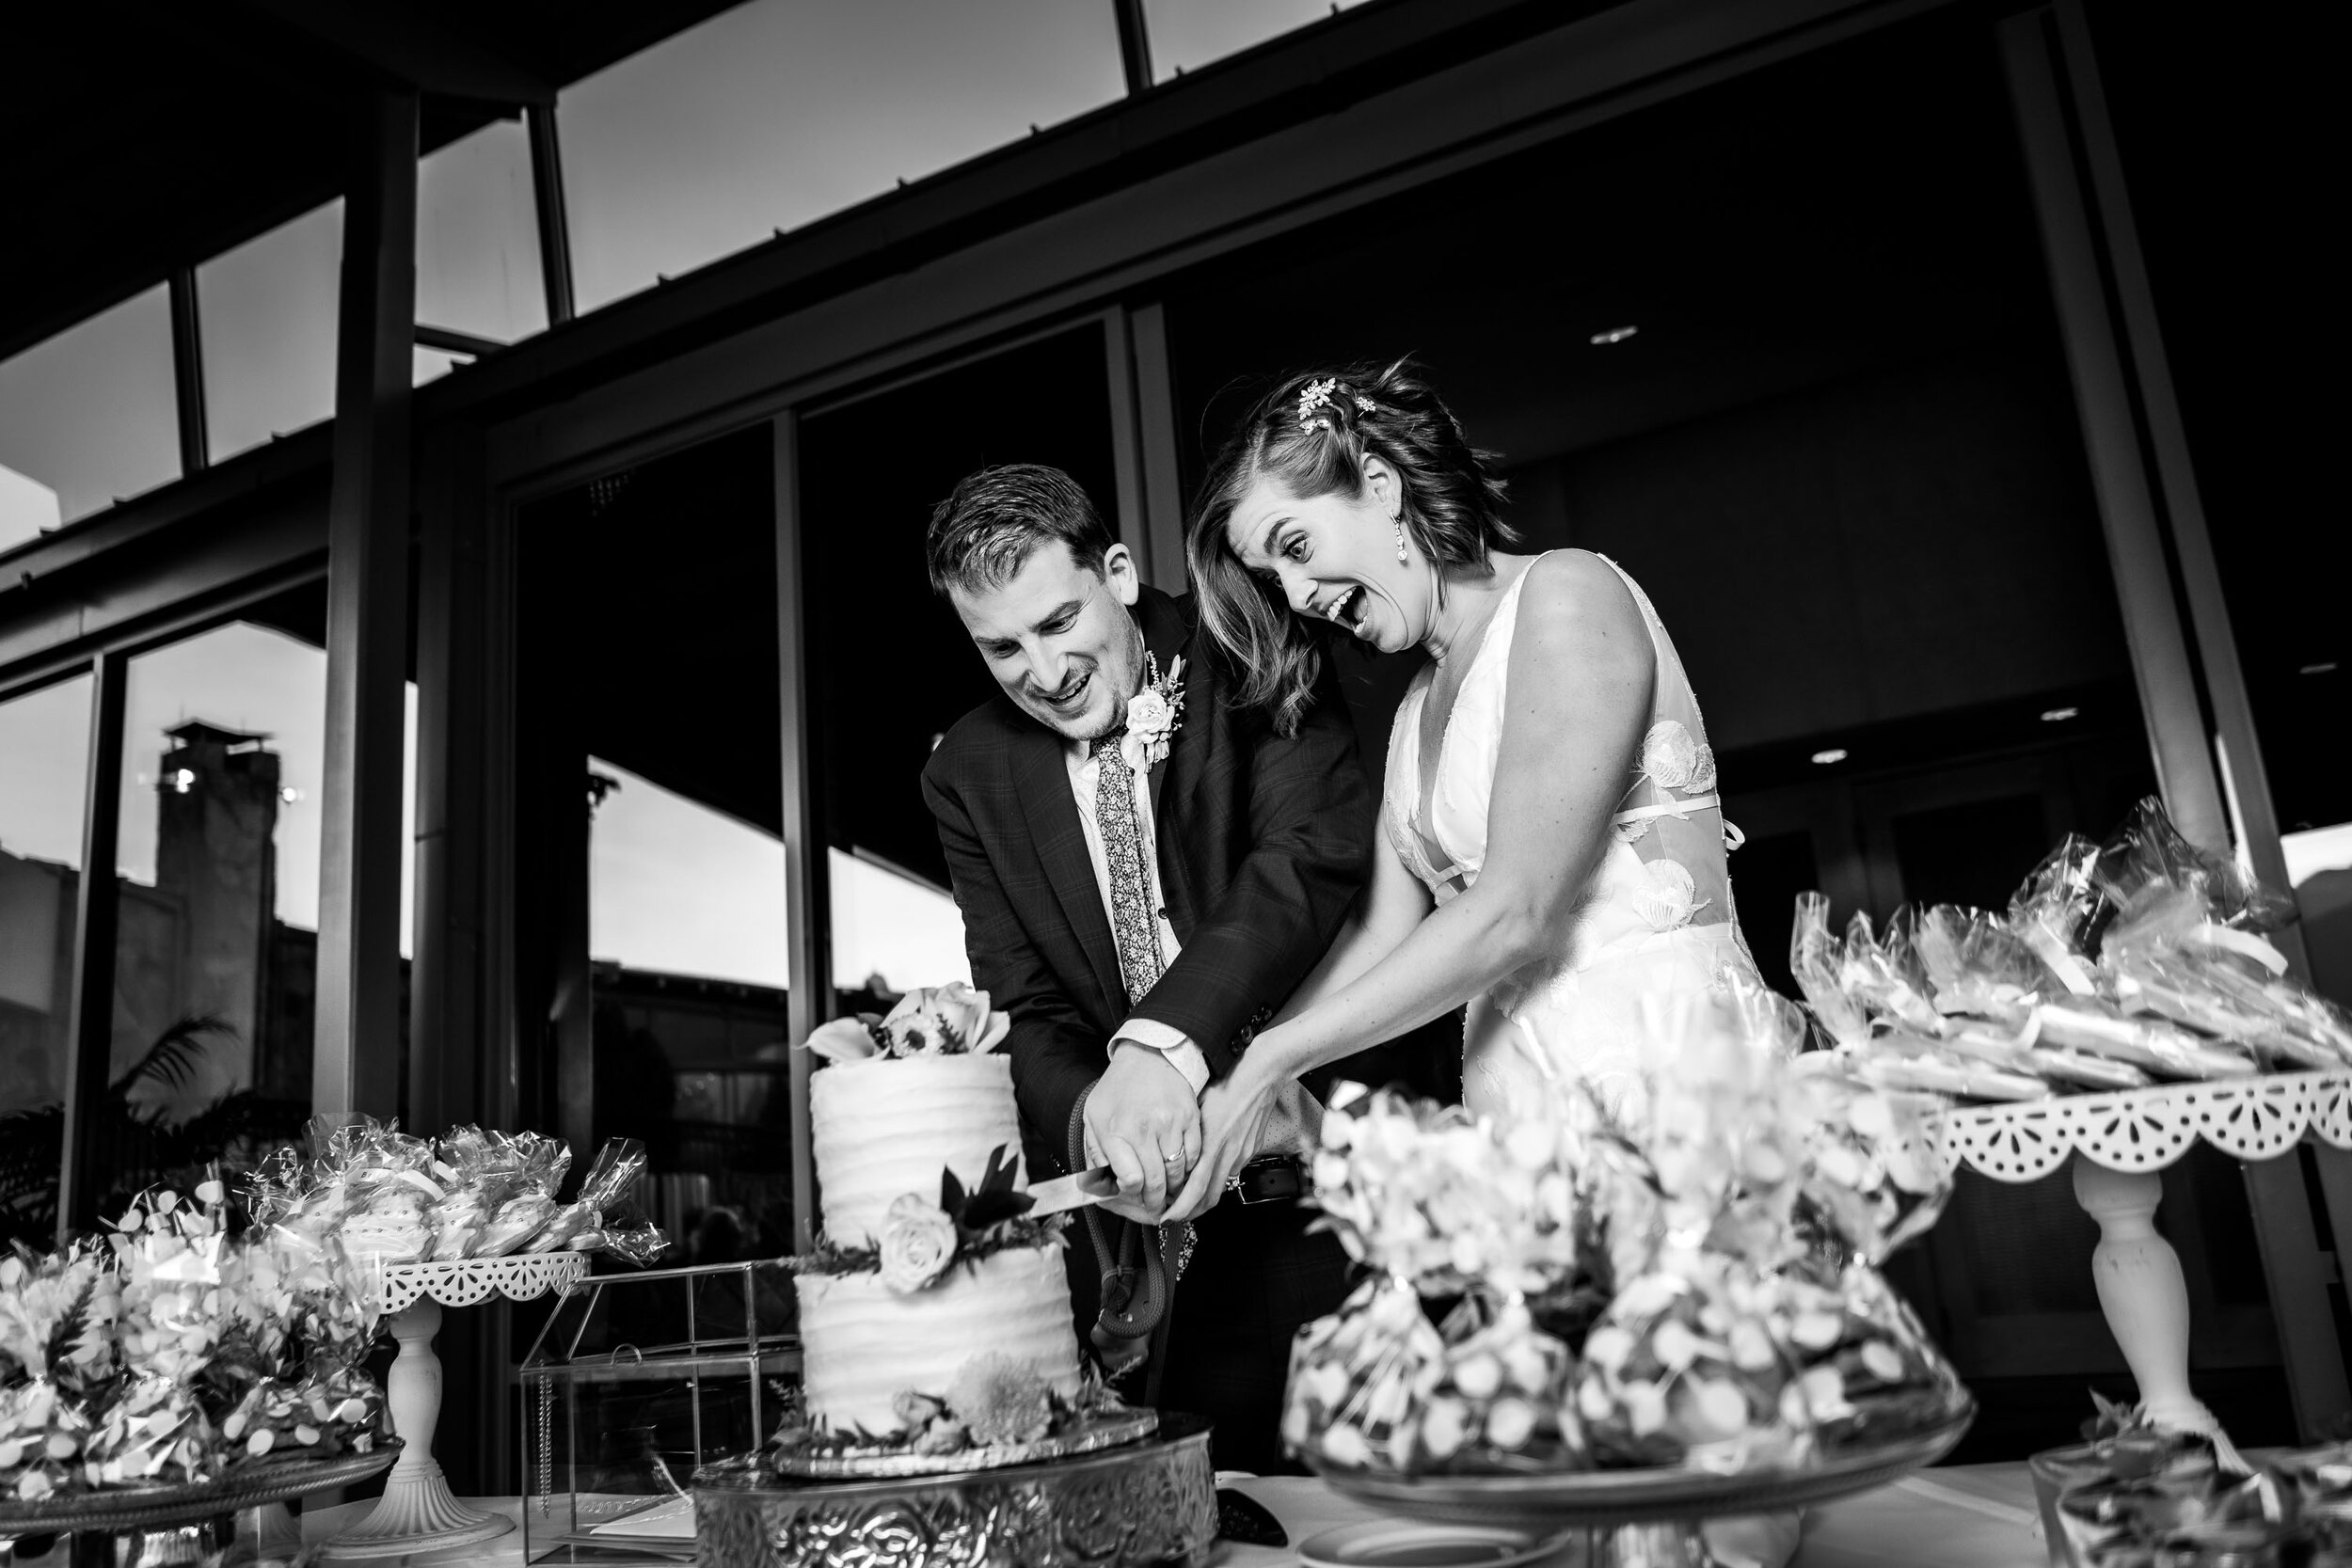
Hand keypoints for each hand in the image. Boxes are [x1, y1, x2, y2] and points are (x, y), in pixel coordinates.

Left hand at [1081, 1043, 1201, 1223]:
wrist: (1148, 1054)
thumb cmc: (1119, 1086)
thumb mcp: (1095, 1116)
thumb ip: (1095, 1153)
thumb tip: (1096, 1185)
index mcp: (1118, 1130)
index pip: (1130, 1179)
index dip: (1132, 1191)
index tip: (1133, 1190)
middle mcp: (1145, 1127)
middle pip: (1156, 1181)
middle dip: (1154, 1199)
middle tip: (1153, 1204)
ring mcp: (1171, 1122)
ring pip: (1178, 1172)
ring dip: (1174, 1186)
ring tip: (1167, 1187)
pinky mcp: (1191, 1117)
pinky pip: (1194, 1155)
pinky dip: (1189, 1167)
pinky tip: (1180, 1166)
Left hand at [1164, 1056, 1281, 1223]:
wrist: (1262, 1073)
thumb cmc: (1228, 1081)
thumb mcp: (1196, 1104)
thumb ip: (1185, 1132)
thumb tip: (1168, 1148)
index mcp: (1213, 1143)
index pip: (1194, 1191)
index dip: (1179, 1210)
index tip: (1165, 1217)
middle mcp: (1229, 1154)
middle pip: (1208, 1199)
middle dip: (1189, 1214)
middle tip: (1172, 1218)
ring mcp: (1242, 1154)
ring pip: (1220, 1189)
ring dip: (1202, 1200)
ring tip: (1185, 1201)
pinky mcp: (1251, 1151)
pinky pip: (1231, 1172)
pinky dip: (1215, 1180)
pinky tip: (1206, 1175)